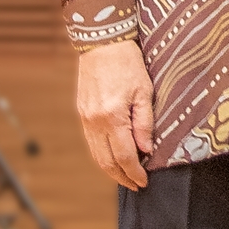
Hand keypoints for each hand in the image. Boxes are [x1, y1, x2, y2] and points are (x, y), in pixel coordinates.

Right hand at [76, 38, 153, 188]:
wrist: (102, 42)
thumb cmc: (128, 63)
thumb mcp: (145, 92)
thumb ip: (145, 123)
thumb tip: (146, 150)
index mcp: (112, 117)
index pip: (125, 156)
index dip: (135, 173)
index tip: (145, 181)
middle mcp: (95, 121)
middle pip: (107, 161)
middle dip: (122, 177)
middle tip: (137, 185)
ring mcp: (86, 118)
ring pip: (96, 154)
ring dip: (110, 170)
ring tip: (126, 177)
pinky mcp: (82, 113)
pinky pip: (91, 143)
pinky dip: (102, 156)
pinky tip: (113, 159)